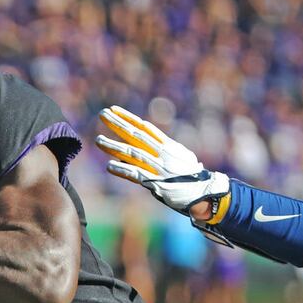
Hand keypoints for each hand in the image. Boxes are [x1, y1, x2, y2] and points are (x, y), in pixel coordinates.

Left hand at [95, 105, 229, 215]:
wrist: (203, 193)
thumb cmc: (190, 176)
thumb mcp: (179, 156)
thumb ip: (162, 149)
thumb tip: (146, 145)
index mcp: (167, 145)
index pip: (143, 127)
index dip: (128, 117)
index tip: (114, 109)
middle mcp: (162, 153)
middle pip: (135, 136)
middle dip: (117, 124)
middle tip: (102, 114)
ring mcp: (158, 167)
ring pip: (132, 153)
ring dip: (114, 147)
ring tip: (98, 140)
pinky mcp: (156, 183)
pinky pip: (136, 174)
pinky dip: (122, 170)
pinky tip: (109, 166)